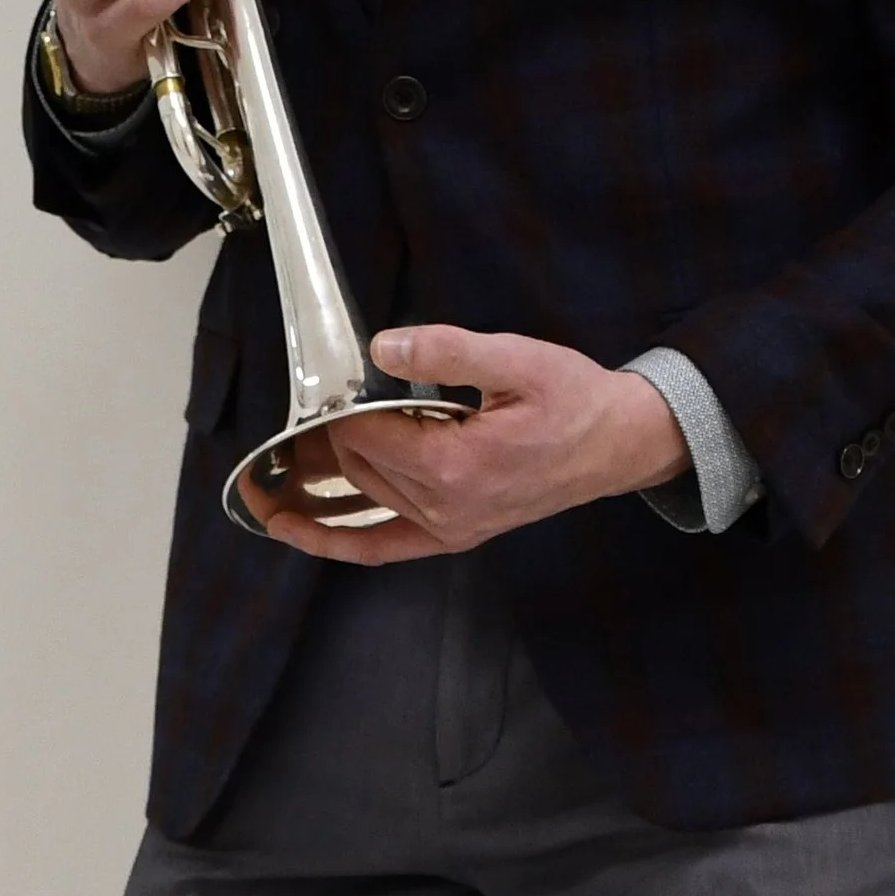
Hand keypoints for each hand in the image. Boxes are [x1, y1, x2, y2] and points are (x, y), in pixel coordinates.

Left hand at [240, 326, 688, 562]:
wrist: (618, 445)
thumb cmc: (575, 400)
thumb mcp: (516, 360)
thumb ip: (446, 352)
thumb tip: (384, 348)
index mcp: (456, 464)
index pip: (365, 433)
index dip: (336, 406)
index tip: (324, 380)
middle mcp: (447, 506)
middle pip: (357, 465)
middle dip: (327, 434)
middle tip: (312, 402)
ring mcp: (451, 527)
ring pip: (363, 497)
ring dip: (323, 476)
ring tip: (276, 460)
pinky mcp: (456, 535)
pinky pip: (381, 547)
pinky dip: (334, 540)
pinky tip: (294, 529)